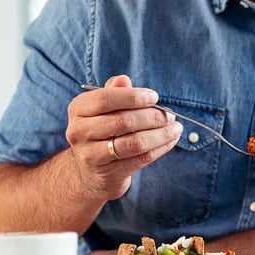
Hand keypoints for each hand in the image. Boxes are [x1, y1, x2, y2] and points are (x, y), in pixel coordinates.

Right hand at [65, 75, 182, 200]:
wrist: (91, 171)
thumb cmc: (103, 130)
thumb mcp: (104, 109)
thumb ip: (115, 92)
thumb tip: (124, 80)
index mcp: (78, 109)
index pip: (105, 99)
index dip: (132, 97)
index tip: (154, 97)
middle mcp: (79, 132)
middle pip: (123, 121)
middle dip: (152, 117)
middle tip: (170, 115)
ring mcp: (91, 155)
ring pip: (134, 142)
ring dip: (161, 134)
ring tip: (176, 128)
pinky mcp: (108, 173)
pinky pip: (141, 159)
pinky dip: (160, 148)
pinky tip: (170, 141)